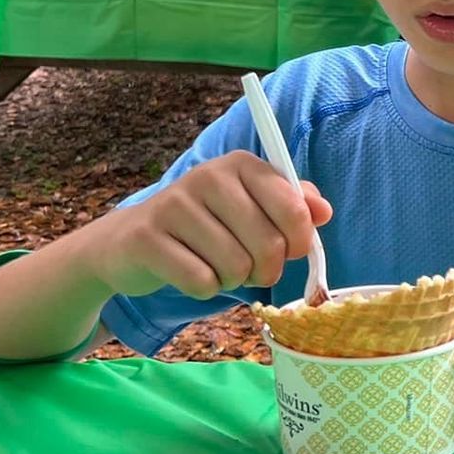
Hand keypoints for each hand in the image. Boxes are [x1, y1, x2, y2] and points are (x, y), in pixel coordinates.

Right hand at [91, 150, 332, 299]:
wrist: (129, 242)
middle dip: (267, 269)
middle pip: (267, 244)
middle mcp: (208, 177)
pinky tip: (191, 273)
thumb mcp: (251, 206)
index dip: (299, 242)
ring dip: (233, 279)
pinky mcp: (147, 239)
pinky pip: (201, 281)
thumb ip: (292, 204)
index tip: (291, 250)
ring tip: (217, 267)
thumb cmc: (205, 226)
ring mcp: (174, 206)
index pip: (294, 209)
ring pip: (236, 266)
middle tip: (254, 270)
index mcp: (241, 165)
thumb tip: (324, 211)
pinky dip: (204, 289)